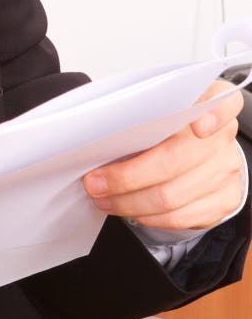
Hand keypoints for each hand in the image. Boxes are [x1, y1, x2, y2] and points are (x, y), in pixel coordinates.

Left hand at [83, 80, 244, 230]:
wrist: (194, 156)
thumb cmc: (163, 129)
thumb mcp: (151, 113)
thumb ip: (137, 116)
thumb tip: (97, 134)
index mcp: (207, 103)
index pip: (221, 102)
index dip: (213, 115)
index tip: (197, 126)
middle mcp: (222, 137)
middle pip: (175, 160)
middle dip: (126, 177)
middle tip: (95, 183)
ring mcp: (225, 170)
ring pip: (171, 196)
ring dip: (128, 201)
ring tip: (102, 199)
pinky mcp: (223, 200)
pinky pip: (179, 216)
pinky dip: (146, 216)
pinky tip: (127, 209)